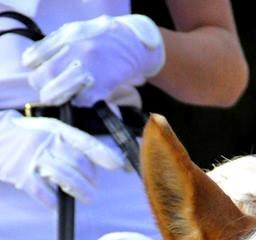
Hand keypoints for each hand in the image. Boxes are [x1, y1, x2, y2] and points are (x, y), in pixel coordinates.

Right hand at [0, 111, 125, 207]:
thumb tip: (103, 160)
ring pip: (65, 178)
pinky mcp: (23, 176)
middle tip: (93, 189)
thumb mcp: (49, 131)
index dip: (102, 154)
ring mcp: (33, 160)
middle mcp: (45, 142)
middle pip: (77, 163)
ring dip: (80, 192)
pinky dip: (55, 201)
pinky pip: (45, 193)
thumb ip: (72, 142)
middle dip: (91, 179)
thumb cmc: (29, 138)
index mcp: (55, 130)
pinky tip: (58, 204)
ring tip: (87, 198)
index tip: (118, 165)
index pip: (83, 141)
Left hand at [22, 15, 164, 107]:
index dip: (32, 67)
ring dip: (55, 97)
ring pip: (60, 90)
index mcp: (67, 36)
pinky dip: (77, 101)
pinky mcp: (102, 86)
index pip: (36, 55)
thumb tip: (34, 60)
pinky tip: (79, 97)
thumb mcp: (77, 31)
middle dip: (41, 85)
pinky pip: (81, 100)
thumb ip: (57, 43)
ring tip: (56, 97)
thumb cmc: (102, 38)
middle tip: (44, 89)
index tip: (34, 71)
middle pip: (46, 75)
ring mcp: (90, 69)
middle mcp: (77, 51)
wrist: (133, 44)